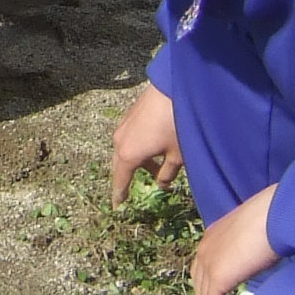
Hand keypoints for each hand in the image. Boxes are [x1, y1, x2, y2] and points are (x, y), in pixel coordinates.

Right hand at [109, 80, 182, 203]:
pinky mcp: (130, 115)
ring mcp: (123, 126)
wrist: (174, 88)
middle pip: (120, 166)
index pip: (120, 181)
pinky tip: (154, 147)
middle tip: (134, 189)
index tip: (117, 207)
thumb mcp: (177, 155)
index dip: (119, 195)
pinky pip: (129, 138)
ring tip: (155, 166)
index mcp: (129, 155)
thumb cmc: (177, 124)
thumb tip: (162, 184)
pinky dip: (138, 147)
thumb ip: (168, 173)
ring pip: (125, 150)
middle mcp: (120, 141)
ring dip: (137, 161)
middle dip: (128, 178)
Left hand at [192, 184, 280, 294]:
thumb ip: (247, 251)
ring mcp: (207, 263)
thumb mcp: (255, 237)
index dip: (220, 290)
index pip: (204, 272)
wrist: (275, 213)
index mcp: (212, 238)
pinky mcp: (216, 276)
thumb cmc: (274, 219)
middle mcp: (204, 250)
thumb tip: (256, 265)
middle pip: (202, 289)